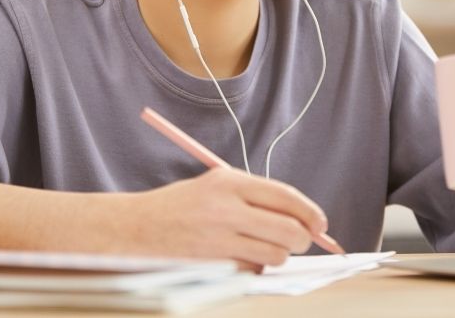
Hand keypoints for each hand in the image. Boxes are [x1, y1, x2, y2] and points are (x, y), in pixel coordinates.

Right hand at [112, 167, 327, 270]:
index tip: (320, 224)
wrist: (135, 228)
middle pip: (288, 230)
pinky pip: (252, 272)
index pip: (286, 196)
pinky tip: (234, 258)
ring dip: (276, 256)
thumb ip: (256, 198)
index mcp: (229, 181)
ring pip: (275, 256)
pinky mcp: (212, 266)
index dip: (310, 212)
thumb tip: (302, 218)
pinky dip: (253, 269)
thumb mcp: (216, 186)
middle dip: (301, 239)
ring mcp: (218, 239)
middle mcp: (226, 208)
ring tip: (259, 248)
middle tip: (298, 241)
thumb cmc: (181, 207)